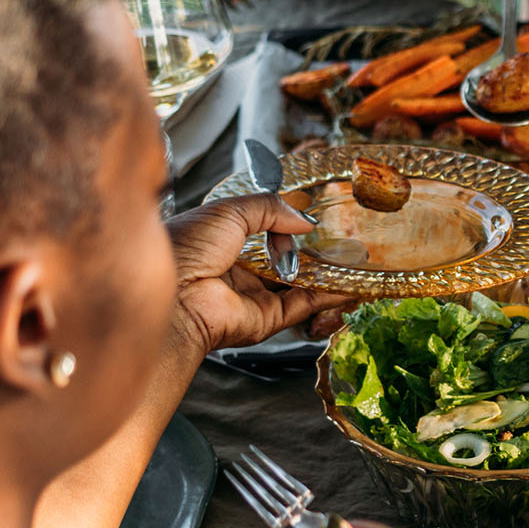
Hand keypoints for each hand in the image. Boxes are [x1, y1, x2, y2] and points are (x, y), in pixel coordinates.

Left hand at [168, 195, 348, 355]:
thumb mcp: (229, 211)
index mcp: (221, 242)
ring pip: (298, 284)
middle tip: (338, 239)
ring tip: (353, 258)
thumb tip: (304, 219)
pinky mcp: (268, 319)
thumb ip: (270, 208)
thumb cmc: (186, 248)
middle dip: (310, 250)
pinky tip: (347, 282)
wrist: (175, 294)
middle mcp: (237, 271)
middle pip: (282, 260)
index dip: (285, 223)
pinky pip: (304, 305)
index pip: (260, 231)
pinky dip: (328, 295)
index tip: (309, 216)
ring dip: (325, 273)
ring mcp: (254, 297)